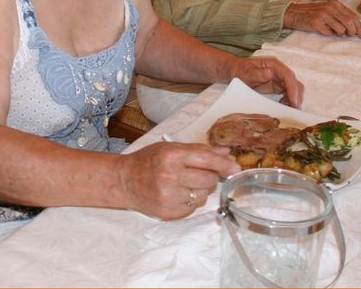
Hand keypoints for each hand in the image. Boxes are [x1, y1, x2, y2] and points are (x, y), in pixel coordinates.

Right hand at [120, 142, 238, 219]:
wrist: (124, 180)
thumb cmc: (148, 161)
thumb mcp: (171, 148)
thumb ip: (199, 150)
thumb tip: (225, 153)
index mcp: (171, 155)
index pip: (206, 160)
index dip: (224, 165)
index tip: (235, 168)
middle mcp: (170, 176)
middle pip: (208, 179)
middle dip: (210, 176)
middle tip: (199, 173)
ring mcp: (168, 196)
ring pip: (203, 195)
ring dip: (200, 189)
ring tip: (185, 183)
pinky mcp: (168, 212)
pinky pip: (193, 208)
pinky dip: (191, 201)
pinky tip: (179, 193)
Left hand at [226, 55, 303, 108]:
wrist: (235, 71)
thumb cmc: (240, 69)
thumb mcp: (246, 72)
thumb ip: (257, 73)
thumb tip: (270, 73)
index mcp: (273, 65)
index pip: (288, 76)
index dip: (293, 88)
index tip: (294, 101)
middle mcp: (279, 71)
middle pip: (294, 83)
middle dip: (296, 96)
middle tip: (294, 109)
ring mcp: (279, 78)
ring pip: (293, 89)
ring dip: (293, 99)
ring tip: (288, 109)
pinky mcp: (277, 86)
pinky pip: (287, 93)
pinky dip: (288, 100)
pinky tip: (283, 106)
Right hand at [284, 0, 360, 38]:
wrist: (293, 13)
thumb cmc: (312, 13)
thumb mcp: (328, 10)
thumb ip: (340, 15)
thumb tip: (355, 27)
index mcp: (335, 3)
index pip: (353, 16)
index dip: (360, 27)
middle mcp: (330, 7)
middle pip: (350, 22)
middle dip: (353, 32)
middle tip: (350, 36)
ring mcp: (323, 14)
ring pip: (341, 29)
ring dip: (339, 34)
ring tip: (332, 32)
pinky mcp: (316, 23)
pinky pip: (328, 33)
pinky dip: (327, 34)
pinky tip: (322, 30)